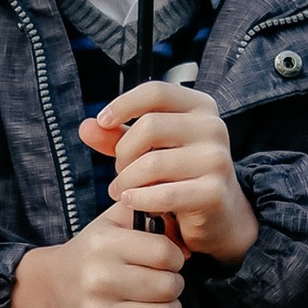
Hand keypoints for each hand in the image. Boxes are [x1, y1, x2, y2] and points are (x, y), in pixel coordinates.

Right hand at [7, 205, 186, 307]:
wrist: (55, 287)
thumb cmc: (95, 252)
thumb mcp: (115, 220)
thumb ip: (150, 211)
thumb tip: (182, 235)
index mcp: (103, 245)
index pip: (166, 254)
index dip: (174, 257)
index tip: (165, 261)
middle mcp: (97, 280)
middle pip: (168, 287)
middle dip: (173, 284)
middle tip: (161, 283)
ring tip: (157, 302)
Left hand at [80, 77, 257, 263]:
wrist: (220, 215)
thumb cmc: (180, 175)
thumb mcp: (150, 149)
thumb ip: (117, 137)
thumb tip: (86, 127)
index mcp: (200, 107)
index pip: (156, 92)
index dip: (124, 104)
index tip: (103, 121)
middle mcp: (213, 128)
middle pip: (149, 126)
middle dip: (123, 152)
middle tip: (119, 171)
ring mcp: (216, 160)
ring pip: (152, 163)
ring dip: (127, 180)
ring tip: (123, 191)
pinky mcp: (213, 192)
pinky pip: (163, 194)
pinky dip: (140, 199)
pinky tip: (132, 202)